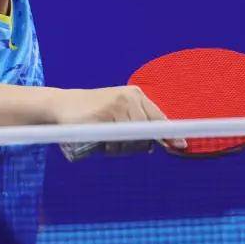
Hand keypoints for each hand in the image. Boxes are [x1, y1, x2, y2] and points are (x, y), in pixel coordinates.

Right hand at [49, 86, 185, 153]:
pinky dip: (109, 147)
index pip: (158, 118)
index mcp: (136, 95)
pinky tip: (99, 140)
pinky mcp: (103, 114)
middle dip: (136, 145)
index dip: (170, 134)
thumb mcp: (118, 112)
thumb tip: (158, 144)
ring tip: (105, 140)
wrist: (61, 104)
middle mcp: (129, 97)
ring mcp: (116, 104)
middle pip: (147, 132)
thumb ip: (138, 124)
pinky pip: (116, 141)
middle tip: (116, 143)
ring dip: (120, 148)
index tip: (182, 145)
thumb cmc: (94, 113)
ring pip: (131, 139)